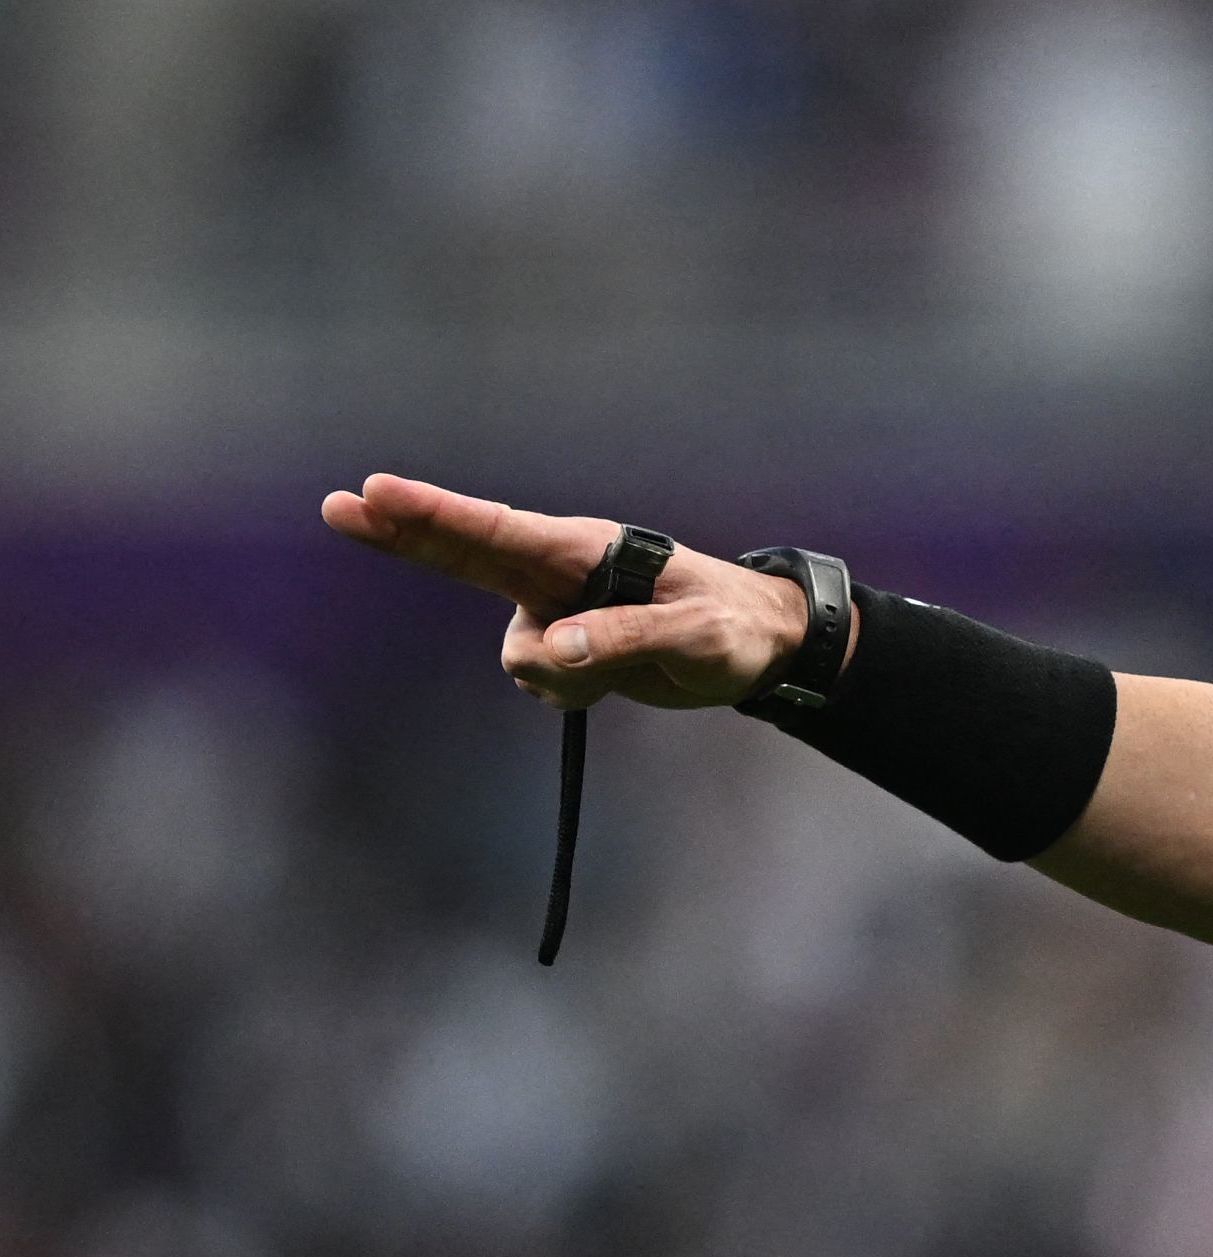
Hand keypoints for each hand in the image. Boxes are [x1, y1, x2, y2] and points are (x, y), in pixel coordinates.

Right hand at [318, 473, 819, 713]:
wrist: (758, 645)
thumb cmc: (734, 626)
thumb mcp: (697, 637)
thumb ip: (627, 639)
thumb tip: (554, 652)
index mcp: (584, 550)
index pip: (496, 531)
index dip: (433, 514)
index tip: (377, 492)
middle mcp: (557, 574)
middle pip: (463, 556)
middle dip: (405, 534)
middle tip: (340, 506)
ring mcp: (555, 610)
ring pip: (517, 655)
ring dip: (558, 677)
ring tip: (625, 668)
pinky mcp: (565, 648)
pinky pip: (542, 682)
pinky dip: (571, 693)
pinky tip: (612, 681)